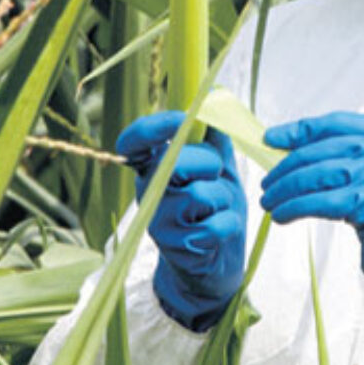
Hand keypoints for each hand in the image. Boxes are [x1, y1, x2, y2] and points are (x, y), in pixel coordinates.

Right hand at [117, 111, 246, 330]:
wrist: (214, 267)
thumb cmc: (213, 212)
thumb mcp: (216, 171)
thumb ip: (214, 138)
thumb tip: (217, 97)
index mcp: (152, 168)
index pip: (135, 141)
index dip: (155, 126)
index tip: (182, 118)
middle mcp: (149, 193)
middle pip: (176, 160)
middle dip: (208, 162)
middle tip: (216, 174)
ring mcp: (158, 222)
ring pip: (199, 195)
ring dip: (223, 200)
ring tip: (219, 210)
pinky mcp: (177, 249)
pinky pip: (214, 225)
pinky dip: (228, 225)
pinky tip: (221, 232)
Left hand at [259, 112, 363, 325]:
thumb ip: (350, 161)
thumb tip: (291, 154)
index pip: (338, 123)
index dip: (300, 129)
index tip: (271, 138)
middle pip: (323, 149)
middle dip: (287, 167)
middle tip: (267, 183)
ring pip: (318, 174)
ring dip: (286, 189)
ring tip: (269, 202)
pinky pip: (321, 202)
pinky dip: (295, 208)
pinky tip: (282, 216)